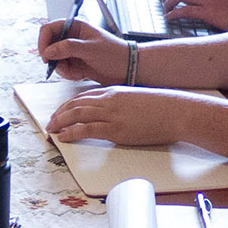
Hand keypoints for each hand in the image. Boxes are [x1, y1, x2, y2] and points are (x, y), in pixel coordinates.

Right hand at [37, 16, 127, 82]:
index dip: (44, 42)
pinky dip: (69, 74)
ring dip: (63, 69)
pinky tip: (81, 74)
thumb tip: (48, 51)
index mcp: (75, 26)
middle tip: (62, 66)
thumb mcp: (90, 49)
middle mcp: (72, 37)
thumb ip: (67, 48)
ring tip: (77, 72)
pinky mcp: (75, 63)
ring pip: (54, 60)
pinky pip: (63, 69)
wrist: (128, 69)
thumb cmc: (114, 54)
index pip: (49, 29)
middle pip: (49, 46)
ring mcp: (73, 51)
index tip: (45, 56)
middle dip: (54, 59)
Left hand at [48, 86, 184, 146]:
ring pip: (77, 115)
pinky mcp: (115, 129)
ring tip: (51, 129)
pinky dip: (71, 133)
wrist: (176, 112)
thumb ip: (121, 104)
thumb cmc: (162, 108)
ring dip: (61, 122)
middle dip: (60, 113)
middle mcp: (109, 100)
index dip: (68, 105)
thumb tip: (113, 114)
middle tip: (50, 122)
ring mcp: (111, 114)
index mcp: (114, 91)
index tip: (60, 111)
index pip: (83, 96)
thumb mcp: (137, 99)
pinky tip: (63, 137)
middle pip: (76, 104)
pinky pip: (86, 130)